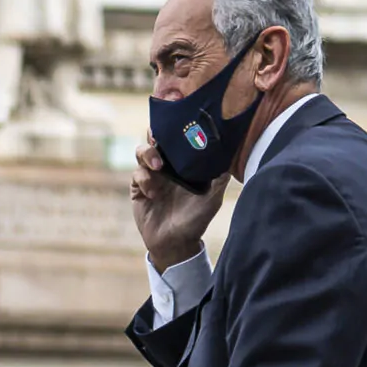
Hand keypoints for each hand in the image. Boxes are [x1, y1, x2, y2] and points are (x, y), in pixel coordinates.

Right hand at [132, 134, 223, 271]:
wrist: (176, 244)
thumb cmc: (196, 220)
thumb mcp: (213, 198)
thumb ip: (219, 178)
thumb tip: (230, 156)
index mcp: (183, 163)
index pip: (175, 138)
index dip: (173, 127)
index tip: (176, 122)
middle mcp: (166, 166)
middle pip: (154, 138)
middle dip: (155, 133)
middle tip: (159, 138)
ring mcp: (151, 176)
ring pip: (141, 152)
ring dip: (148, 154)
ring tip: (158, 166)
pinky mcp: (139, 188)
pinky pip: (137, 175)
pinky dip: (144, 180)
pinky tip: (154, 193)